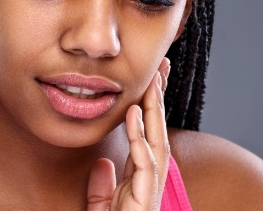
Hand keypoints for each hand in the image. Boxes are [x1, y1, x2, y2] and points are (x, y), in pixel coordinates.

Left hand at [87, 58, 170, 209]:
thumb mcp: (102, 210)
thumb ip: (103, 188)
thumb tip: (102, 164)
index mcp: (141, 180)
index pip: (148, 136)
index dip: (150, 108)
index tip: (149, 80)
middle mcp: (150, 182)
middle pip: (158, 133)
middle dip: (159, 100)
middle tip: (160, 67)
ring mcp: (150, 191)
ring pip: (158, 142)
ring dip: (154, 111)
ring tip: (150, 82)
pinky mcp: (144, 201)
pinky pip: (145, 164)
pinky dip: (140, 138)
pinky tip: (134, 114)